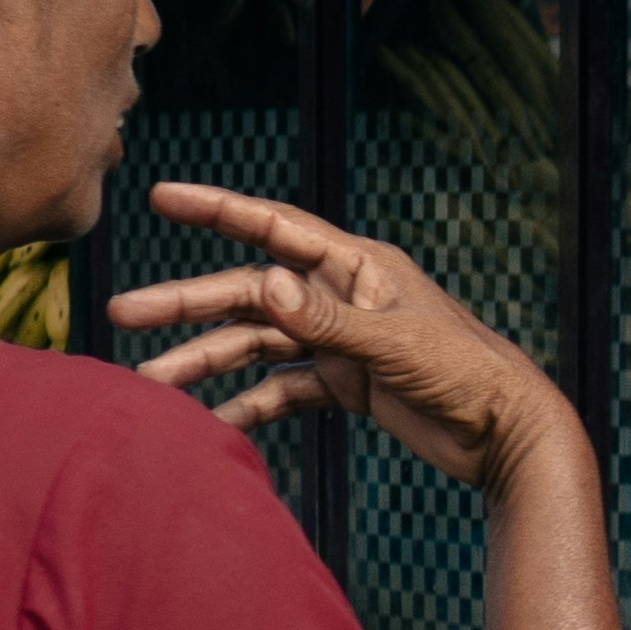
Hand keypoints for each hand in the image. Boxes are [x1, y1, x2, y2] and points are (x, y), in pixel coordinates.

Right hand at [110, 182, 576, 495]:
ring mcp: (343, 341)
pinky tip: (209, 421)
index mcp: (359, 267)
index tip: (161, 196)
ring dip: (206, 360)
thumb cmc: (468, 374)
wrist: (507, 433)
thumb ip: (328, 319)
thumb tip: (264, 283)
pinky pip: (284, 389)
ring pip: (259, 342)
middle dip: (188, 302)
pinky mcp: (348, 384)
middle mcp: (344, 296)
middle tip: (123, 314)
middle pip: (250, 291)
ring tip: (151, 382)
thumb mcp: (395, 344)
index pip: (275, 226)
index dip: (217, 209)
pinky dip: (247, 403)